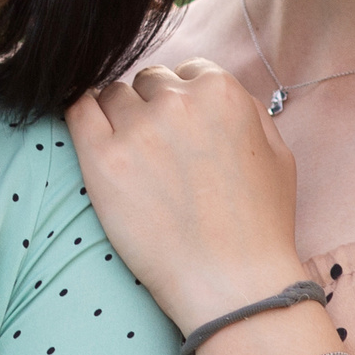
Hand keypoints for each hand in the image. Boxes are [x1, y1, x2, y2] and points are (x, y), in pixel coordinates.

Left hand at [65, 61, 311, 329]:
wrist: (232, 283)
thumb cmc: (259, 225)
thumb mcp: (276, 153)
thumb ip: (245, 108)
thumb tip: (212, 90)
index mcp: (222, 91)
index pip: (185, 72)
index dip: (182, 100)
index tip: (180, 132)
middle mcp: (178, 101)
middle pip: (147, 82)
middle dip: (151, 108)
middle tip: (157, 152)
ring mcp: (137, 129)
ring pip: (112, 96)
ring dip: (118, 118)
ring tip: (132, 159)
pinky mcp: (102, 160)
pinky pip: (77, 112)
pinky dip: (83, 117)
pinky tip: (94, 140)